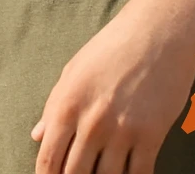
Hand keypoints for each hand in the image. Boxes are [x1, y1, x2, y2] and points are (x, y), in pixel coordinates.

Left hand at [32, 0, 194, 173]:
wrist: (157, 34)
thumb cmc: (110, 49)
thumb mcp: (72, 72)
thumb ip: (53, 107)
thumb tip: (37, 136)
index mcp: (65, 106)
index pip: (49, 158)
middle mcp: (91, 123)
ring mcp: (122, 131)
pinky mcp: (152, 135)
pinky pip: (140, 173)